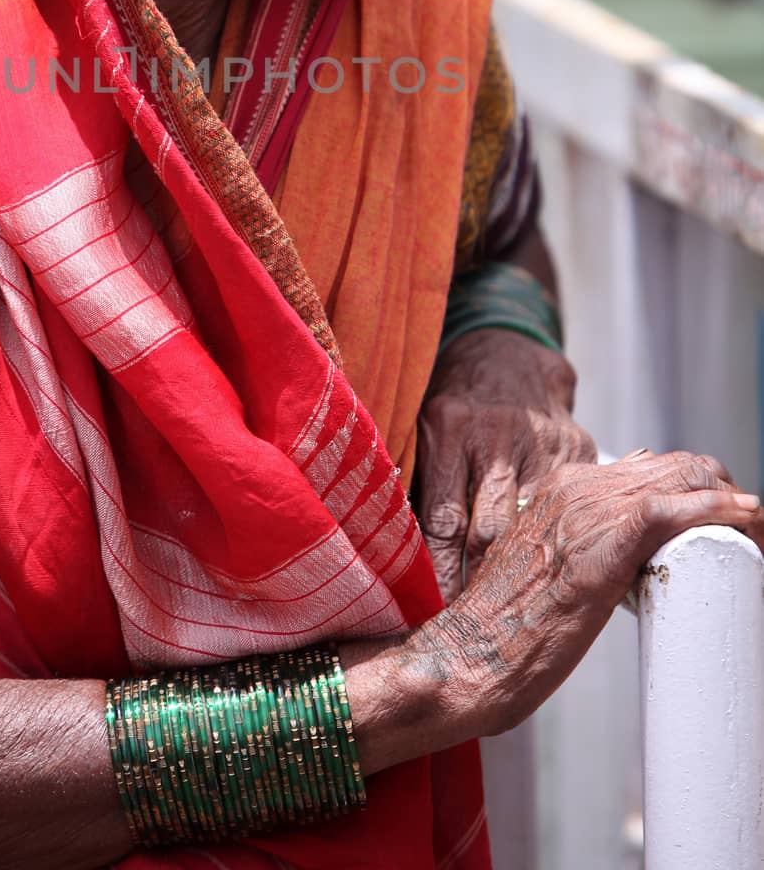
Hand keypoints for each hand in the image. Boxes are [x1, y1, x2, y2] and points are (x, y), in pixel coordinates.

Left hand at [416, 327, 595, 602]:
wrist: (506, 343)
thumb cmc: (453, 394)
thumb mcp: (423, 424)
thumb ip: (419, 480)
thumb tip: (392, 550)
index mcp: (450, 426)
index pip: (444, 520)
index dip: (440, 574)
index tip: (431, 614)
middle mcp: (497, 434)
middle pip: (491, 530)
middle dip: (480, 583)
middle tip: (470, 627)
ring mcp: (543, 441)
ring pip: (533, 525)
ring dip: (521, 568)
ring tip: (509, 611)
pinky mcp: (578, 446)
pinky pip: (568, 505)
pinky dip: (557, 536)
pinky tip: (550, 567)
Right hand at [438, 449, 763, 736]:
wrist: (468, 656)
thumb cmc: (507, 624)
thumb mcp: (548, 563)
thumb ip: (585, 535)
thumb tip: (636, 522)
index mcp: (563, 487)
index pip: (653, 465)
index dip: (698, 488)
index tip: (727, 517)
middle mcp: (575, 489)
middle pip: (675, 465)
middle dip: (723, 490)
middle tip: (751, 528)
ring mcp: (586, 515)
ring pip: (679, 479)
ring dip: (729, 501)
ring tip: (754, 531)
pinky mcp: (597, 550)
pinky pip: (668, 511)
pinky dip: (714, 510)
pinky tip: (743, 520)